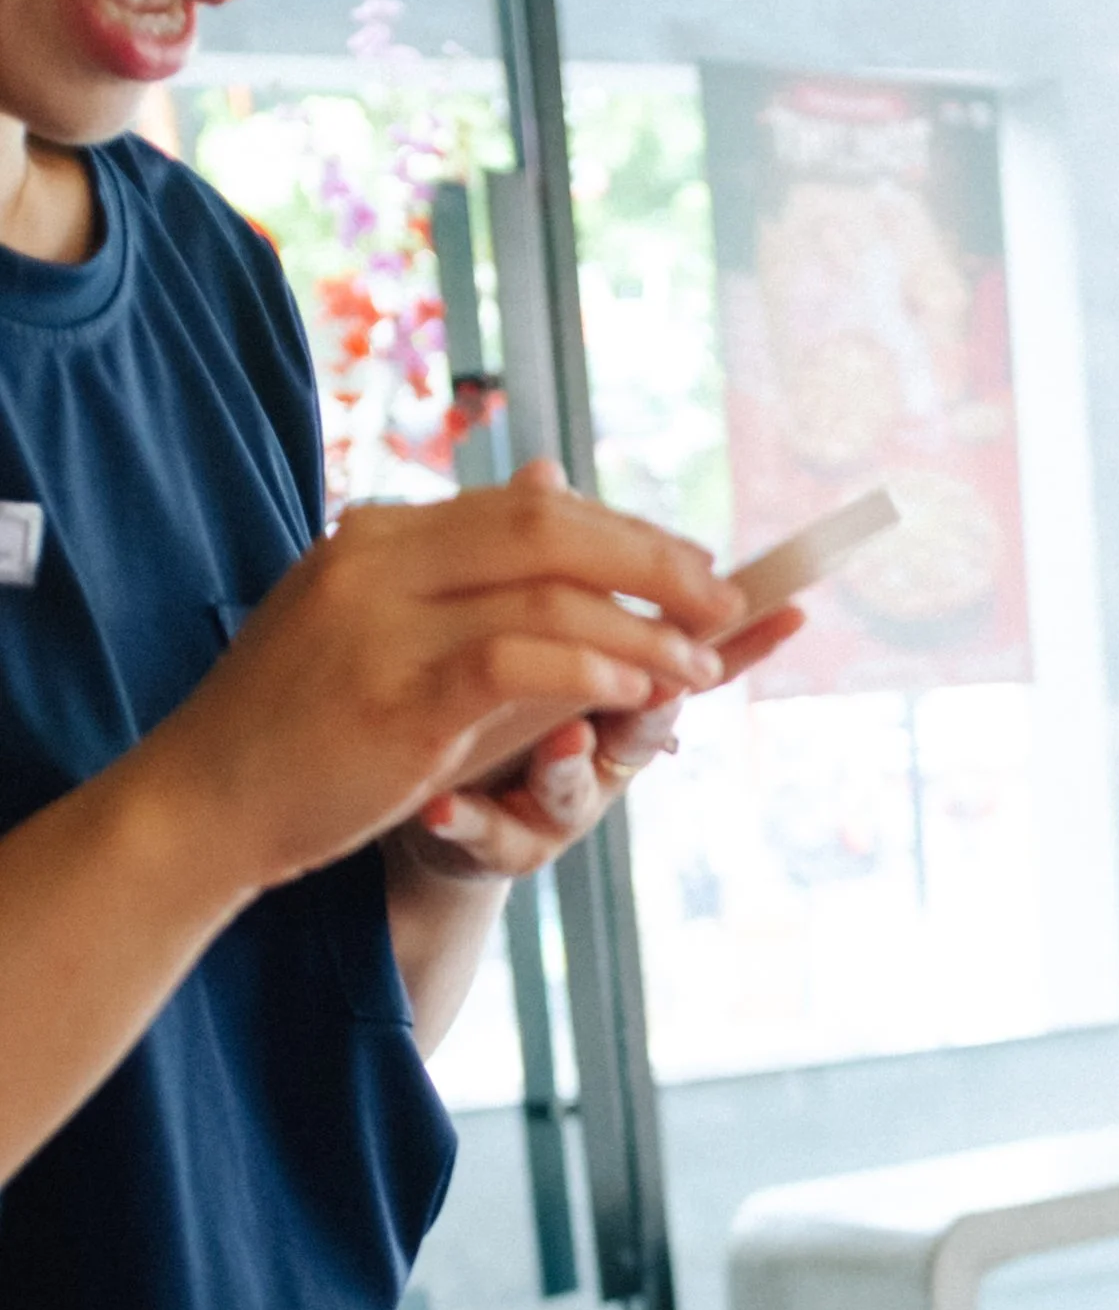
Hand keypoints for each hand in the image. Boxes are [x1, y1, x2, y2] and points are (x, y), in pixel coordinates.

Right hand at [125, 467, 748, 900]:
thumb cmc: (300, 730)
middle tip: (727, 596)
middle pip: (549, 524)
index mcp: (380, 534)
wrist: (201, 801)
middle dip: (652, 558)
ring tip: (706, 660)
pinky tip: (646, 690)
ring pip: (547, 586)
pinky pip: (520, 657)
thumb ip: (472, 589)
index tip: (689, 565)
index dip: (620, 531)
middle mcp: (380, 555)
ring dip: (645, 622)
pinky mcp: (397, 692)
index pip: (525, 508)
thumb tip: (560, 516)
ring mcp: (384, 618)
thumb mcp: (383, 637)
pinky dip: (597, 665)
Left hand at [399, 586, 807, 886]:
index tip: (790, 613)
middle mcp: (594, 749)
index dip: (736, 638)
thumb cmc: (481, 694)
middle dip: (655, 704)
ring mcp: (545, 802)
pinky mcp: (487, 841)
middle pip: (643, 730)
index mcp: (612, 689)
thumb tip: (549, 473)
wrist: (409, 789)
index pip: (677, 656)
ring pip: (574, 791)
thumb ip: (542, 561)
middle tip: (664, 681)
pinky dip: (466, 823)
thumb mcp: (510, 620)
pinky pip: (484, 836)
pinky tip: (438, 810)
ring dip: (570, 764)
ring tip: (563, 741)